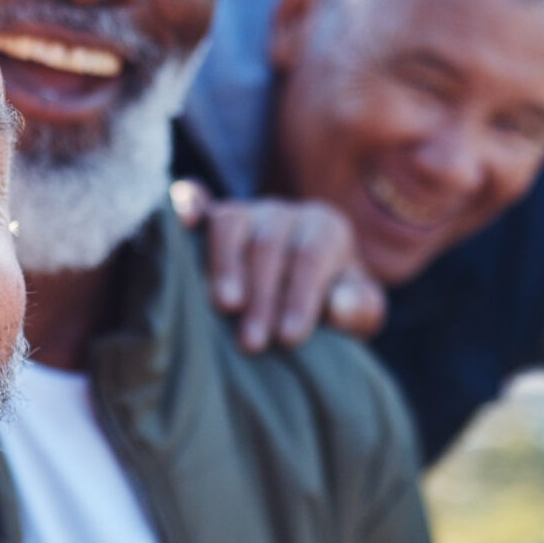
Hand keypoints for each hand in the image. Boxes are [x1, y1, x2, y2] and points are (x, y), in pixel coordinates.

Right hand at [172, 179, 387, 350]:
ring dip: (225, 265)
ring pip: (230, 223)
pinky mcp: (210, 217)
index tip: (289, 338)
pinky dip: (187, 205)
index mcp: (325, 228)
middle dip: (261, 295)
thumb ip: (360, 307)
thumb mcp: (360, 311)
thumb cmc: (332, 305)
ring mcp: (244, 211)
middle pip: (268, 244)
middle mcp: (283, 213)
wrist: (307, 293)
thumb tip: (337, 306)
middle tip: (252, 342)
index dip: (299, 296)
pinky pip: (196, 200)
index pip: (311, 256)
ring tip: (224, 306)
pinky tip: (183, 222)